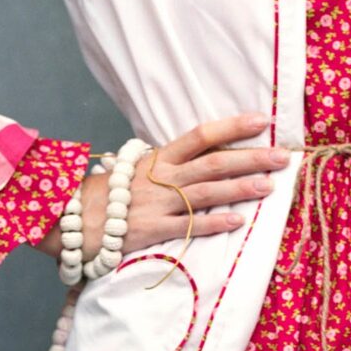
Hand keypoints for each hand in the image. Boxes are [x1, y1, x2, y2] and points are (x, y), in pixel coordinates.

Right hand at [69, 112, 290, 261]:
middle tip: (283, 156)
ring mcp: (157, 203)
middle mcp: (162, 177)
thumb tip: (198, 159)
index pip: (201, 135)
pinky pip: (187, 225)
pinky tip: (238, 221)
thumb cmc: (105, 196)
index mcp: (159, 158)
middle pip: (213, 162)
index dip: (233, 126)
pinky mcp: (151, 230)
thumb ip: (167, 166)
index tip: (262, 120)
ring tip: (270, 186)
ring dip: (240, 188)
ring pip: (206, 192)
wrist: (66, 217)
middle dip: (251, 158)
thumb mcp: (136, 171)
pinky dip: (213, 223)